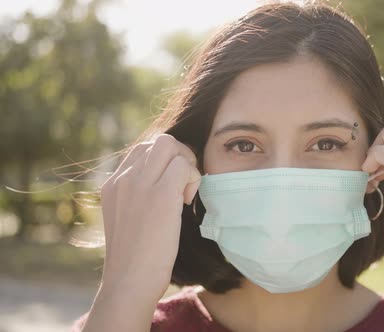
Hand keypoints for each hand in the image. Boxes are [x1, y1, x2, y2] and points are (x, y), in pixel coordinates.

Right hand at [98, 134, 201, 300]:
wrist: (129, 281)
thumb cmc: (135, 258)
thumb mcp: (127, 219)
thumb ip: (137, 196)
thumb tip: (165, 183)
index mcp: (113, 184)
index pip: (142, 149)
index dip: (164, 161)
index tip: (171, 186)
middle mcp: (123, 179)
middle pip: (158, 141)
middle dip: (179, 156)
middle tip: (184, 186)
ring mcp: (140, 184)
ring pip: (171, 145)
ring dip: (187, 164)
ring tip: (185, 193)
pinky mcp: (161, 195)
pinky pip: (184, 165)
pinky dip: (194, 178)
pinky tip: (187, 202)